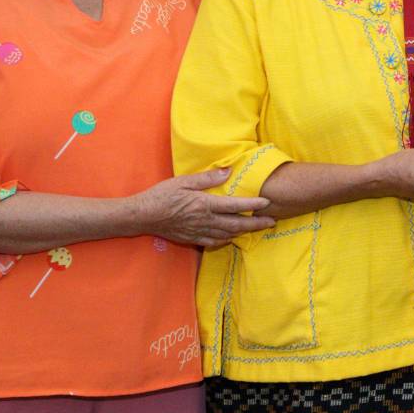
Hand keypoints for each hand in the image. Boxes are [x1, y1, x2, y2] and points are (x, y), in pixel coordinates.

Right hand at [132, 168, 277, 249]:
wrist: (142, 216)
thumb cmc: (161, 195)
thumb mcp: (183, 181)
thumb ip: (207, 178)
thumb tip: (228, 171)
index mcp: (204, 204)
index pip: (234, 205)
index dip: (252, 204)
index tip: (268, 202)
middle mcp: (204, 220)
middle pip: (236, 224)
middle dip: (256, 223)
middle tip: (272, 221)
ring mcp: (198, 232)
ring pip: (227, 234)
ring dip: (244, 232)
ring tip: (257, 228)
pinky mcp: (191, 239)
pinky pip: (214, 241)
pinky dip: (226, 239)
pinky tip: (232, 236)